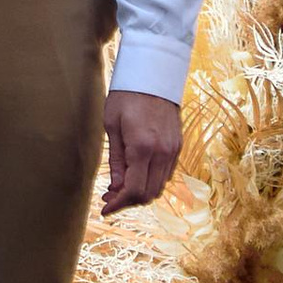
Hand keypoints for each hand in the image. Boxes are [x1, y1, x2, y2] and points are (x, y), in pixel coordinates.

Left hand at [100, 88, 182, 214]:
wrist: (154, 73)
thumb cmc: (127, 95)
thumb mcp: (112, 125)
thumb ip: (117, 161)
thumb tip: (116, 188)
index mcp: (143, 147)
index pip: (133, 191)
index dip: (118, 204)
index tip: (104, 209)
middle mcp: (162, 152)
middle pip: (149, 194)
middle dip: (128, 201)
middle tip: (109, 198)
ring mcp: (173, 149)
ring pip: (159, 186)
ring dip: (140, 192)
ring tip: (120, 187)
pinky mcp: (178, 145)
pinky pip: (166, 173)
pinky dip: (151, 180)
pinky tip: (136, 174)